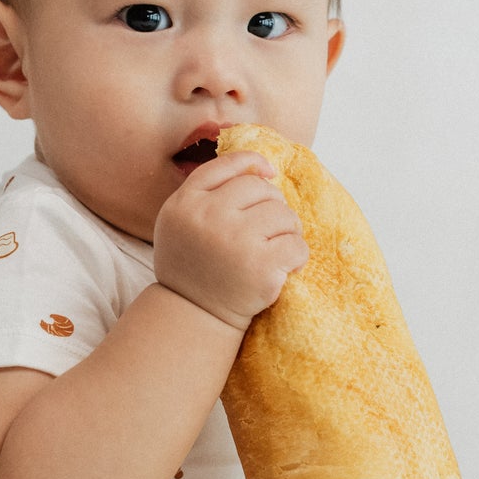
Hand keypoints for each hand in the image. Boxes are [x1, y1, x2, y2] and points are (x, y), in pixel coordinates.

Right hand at [153, 151, 308, 331]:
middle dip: (272, 206)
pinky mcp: (261, 267)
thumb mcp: (181, 220)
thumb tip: (264, 168)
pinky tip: (280, 268)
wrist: (194, 314)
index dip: (253, 164)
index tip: (269, 173)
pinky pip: (297, 245)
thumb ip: (208, 189)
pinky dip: (296, 256)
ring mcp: (236, 240)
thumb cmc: (193, 264)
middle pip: (262, 189)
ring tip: (272, 250)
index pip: (228, 166)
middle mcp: (208, 217)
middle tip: (265, 232)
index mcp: (186, 203)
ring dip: (286, 231)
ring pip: (284, 214)